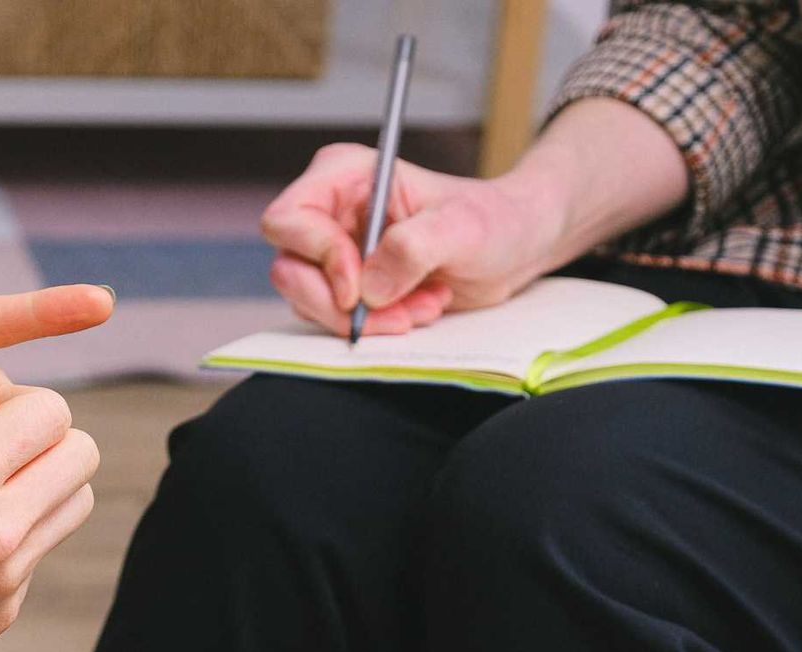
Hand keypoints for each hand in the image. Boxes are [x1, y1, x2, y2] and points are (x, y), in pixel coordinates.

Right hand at [260, 144, 552, 336]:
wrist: (513, 247)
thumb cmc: (492, 221)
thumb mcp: (462, 228)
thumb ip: (413, 247)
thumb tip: (369, 286)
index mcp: (344, 176)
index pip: (288, 220)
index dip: (319, 259)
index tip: (361, 287)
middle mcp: (329, 211)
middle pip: (289, 270)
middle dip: (341, 305)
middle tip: (398, 313)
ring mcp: (333, 250)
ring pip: (309, 301)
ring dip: (366, 319)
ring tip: (420, 305)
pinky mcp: (346, 284)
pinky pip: (334, 318)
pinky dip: (375, 326)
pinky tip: (416, 309)